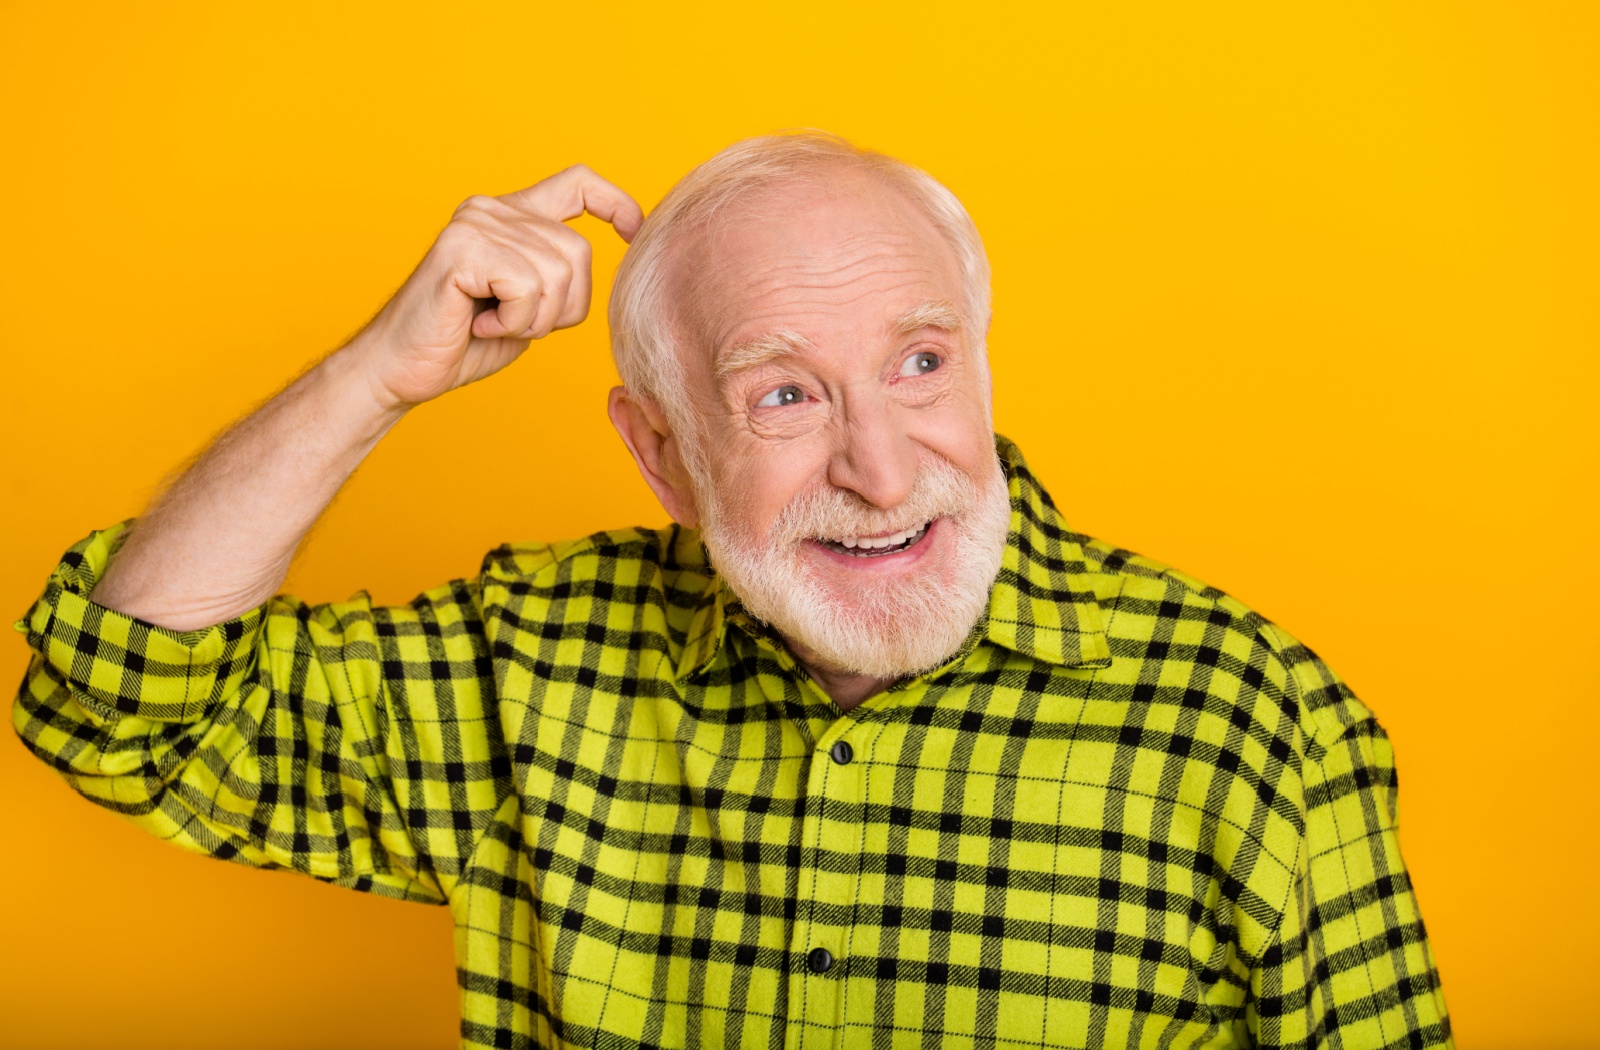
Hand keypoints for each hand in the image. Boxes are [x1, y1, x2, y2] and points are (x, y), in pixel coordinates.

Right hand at [354, 166, 642, 409]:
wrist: (400, 370)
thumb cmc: (464, 343)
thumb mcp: (530, 305)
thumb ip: (560, 276)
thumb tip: (622, 255)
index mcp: (511, 215)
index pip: (578, 183)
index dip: (617, 204)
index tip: (634, 234)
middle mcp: (492, 208)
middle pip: (578, 251)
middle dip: (563, 306)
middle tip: (515, 324)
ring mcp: (475, 222)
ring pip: (557, 273)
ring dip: (535, 319)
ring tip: (493, 323)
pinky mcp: (462, 247)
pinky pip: (527, 287)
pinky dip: (514, 322)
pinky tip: (479, 325)